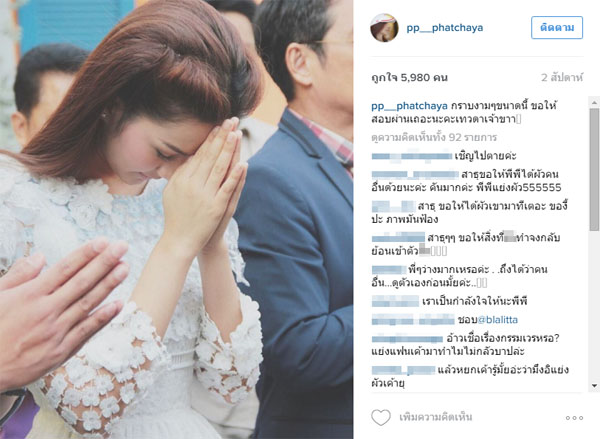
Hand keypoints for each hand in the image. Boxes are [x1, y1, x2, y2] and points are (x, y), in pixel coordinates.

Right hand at [0, 238, 128, 391]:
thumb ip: (19, 275)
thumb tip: (40, 257)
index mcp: (30, 295)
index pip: (64, 268)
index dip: (86, 254)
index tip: (103, 241)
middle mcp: (46, 311)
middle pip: (82, 282)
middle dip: (104, 262)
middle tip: (122, 247)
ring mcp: (56, 331)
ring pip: (88, 303)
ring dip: (109, 285)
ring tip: (125, 268)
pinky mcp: (60, 351)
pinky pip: (87, 331)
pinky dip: (104, 318)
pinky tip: (118, 304)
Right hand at [161, 117, 246, 258]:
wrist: (179, 241)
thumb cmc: (176, 216)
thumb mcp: (172, 191)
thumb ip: (181, 174)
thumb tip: (190, 156)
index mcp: (183, 179)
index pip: (200, 154)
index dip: (210, 139)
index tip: (219, 125)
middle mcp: (193, 184)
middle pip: (211, 156)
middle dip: (222, 137)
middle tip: (231, 121)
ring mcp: (205, 195)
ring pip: (220, 168)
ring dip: (229, 150)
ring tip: (237, 134)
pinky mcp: (216, 207)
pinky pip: (227, 188)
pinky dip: (235, 175)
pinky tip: (243, 163)